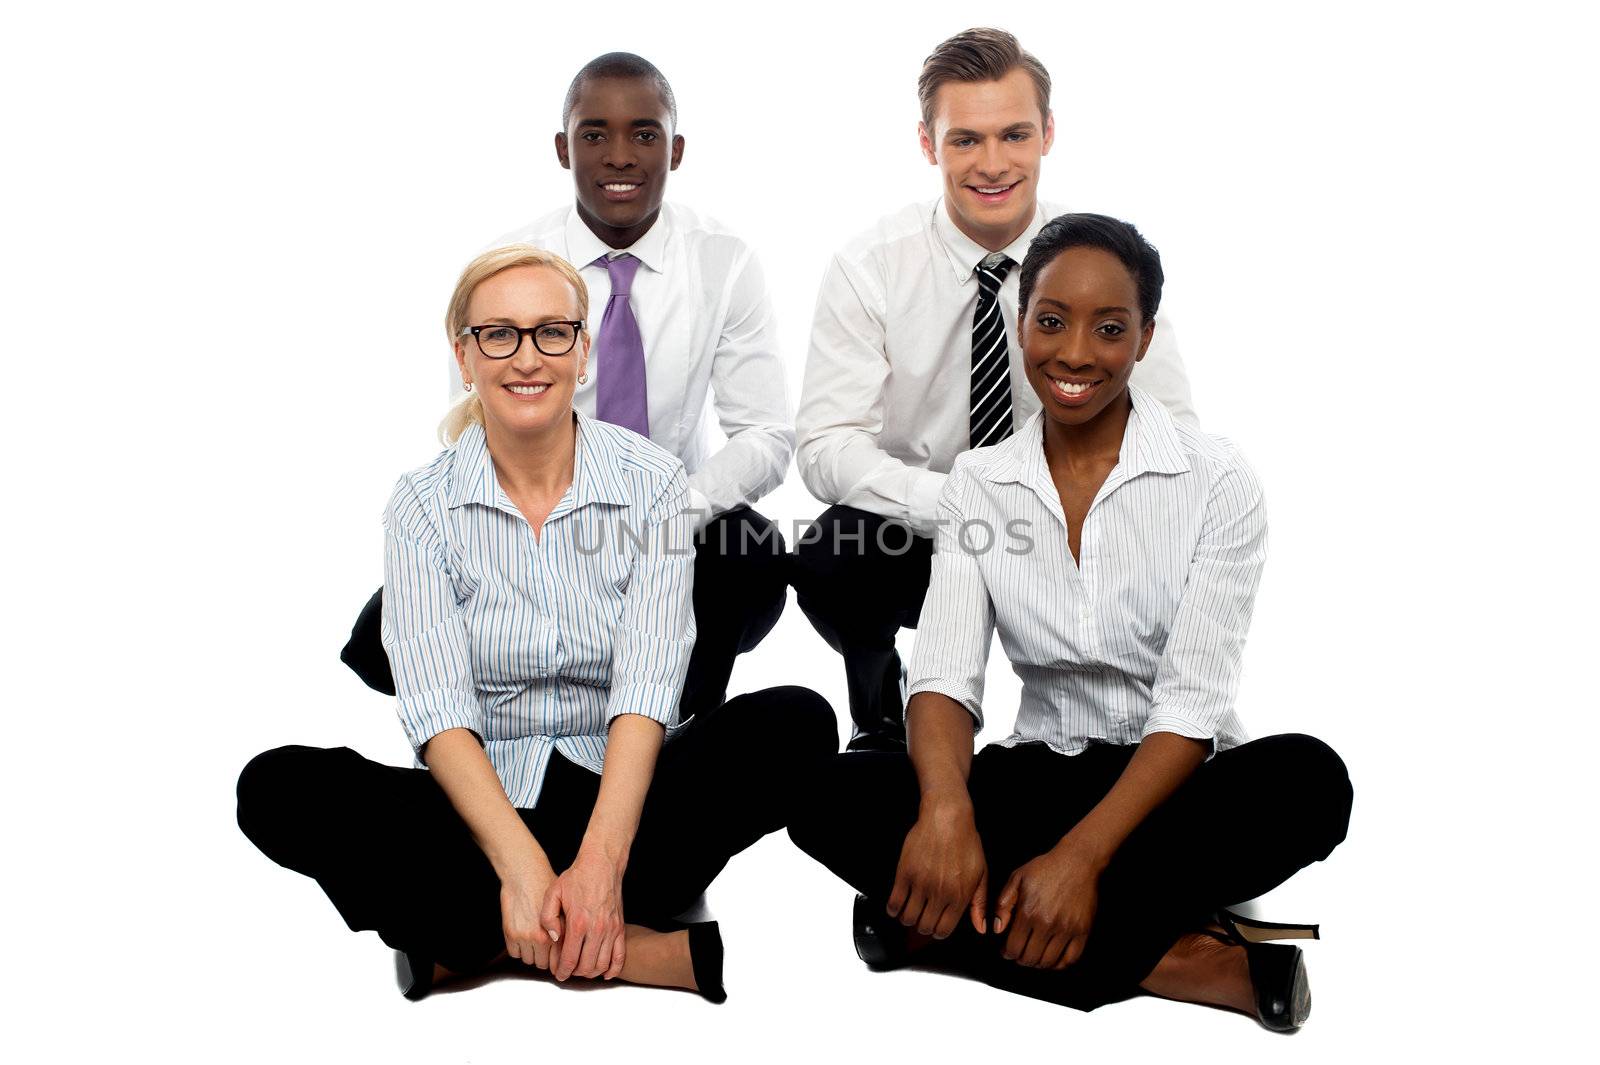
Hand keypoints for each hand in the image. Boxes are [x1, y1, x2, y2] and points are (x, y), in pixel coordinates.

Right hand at [500, 862, 559, 970]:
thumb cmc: (546, 887)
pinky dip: (518, 949)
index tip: (557, 961)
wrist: (525, 874)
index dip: (559, 962)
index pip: (560, 960)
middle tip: (544, 948)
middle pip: (544, 964)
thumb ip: (566, 930)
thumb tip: (572, 949)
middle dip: (545, 958)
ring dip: (531, 954)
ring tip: (533, 940)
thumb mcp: (564, 907)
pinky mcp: (511, 934)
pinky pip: (515, 954)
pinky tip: (523, 936)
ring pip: (529, 960)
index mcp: (559, 931)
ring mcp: (525, 937)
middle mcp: (542, 937)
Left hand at [540, 844, 626, 981]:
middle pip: (586, 966)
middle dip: (575, 973)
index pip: (569, 959)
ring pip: (602, 964)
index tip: (559, 974)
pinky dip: (613, 969)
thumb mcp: (553, 893)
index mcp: (578, 923)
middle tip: (569, 971)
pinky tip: (605, 972)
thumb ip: (547, 917)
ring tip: (582, 969)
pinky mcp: (620, 927)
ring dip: (591, 972)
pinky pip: (620, 956)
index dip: (562, 971)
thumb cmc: (577, 877)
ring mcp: (611, 929)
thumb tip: (553, 938)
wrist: (601, 864)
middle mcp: (596, 929)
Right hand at [887, 794, 988, 938]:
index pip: (944, 930)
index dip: (937, 932)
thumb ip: (979, 903)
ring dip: (907, 919)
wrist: (947, 818)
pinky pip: (894, 902)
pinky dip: (893, 909)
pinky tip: (896, 906)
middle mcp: (940, 893)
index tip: (934, 927)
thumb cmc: (965, 843)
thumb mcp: (981, 873)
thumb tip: (980, 928)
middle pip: (924, 927)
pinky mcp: (905, 873)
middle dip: (922, 927)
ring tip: (909, 911)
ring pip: (907, 918)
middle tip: (921, 918)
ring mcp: (921, 883)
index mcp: (960, 896)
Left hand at [993, 839, 1104, 968]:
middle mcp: (1048, 923)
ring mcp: (1067, 929)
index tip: (1006, 951)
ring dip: (1038, 964)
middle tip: (1019, 954)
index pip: (1013, 947)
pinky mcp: (1083, 931)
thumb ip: (1003, 904)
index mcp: (1029, 912)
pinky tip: (1053, 959)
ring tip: (1034, 957)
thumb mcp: (1017, 878)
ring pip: (1049, 962)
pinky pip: (1071, 959)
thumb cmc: (1046, 868)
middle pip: (1030, 958)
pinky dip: (1060, 964)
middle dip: (1020, 959)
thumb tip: (997, 929)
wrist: (1077, 861)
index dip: (1007, 953)